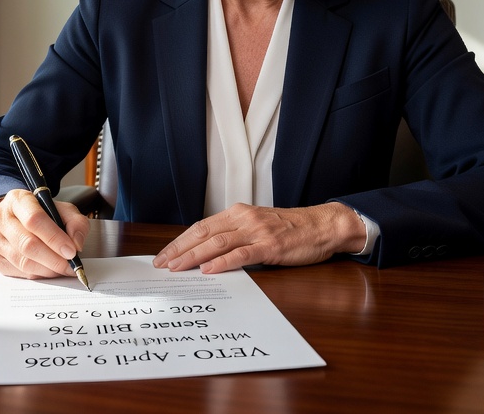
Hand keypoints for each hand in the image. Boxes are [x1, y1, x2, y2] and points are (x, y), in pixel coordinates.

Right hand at [0, 189, 90, 279]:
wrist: (14, 218)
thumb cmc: (40, 214)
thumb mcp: (61, 209)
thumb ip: (75, 222)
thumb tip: (76, 244)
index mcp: (17, 200)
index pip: (34, 219)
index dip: (54, 238)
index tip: (71, 251)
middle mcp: (0, 218)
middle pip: (27, 244)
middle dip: (53, 259)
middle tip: (71, 267)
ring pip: (22, 262)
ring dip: (47, 270)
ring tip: (62, 269)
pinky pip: (17, 272)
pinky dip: (37, 275)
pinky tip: (47, 270)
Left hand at [152, 202, 365, 273]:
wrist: (321, 226)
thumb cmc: (290, 229)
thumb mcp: (257, 226)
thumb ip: (235, 234)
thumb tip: (207, 252)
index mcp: (238, 213)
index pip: (201, 227)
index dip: (179, 241)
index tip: (163, 255)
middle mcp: (244, 219)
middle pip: (203, 234)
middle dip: (179, 250)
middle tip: (161, 265)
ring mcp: (257, 232)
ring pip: (218, 243)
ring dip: (194, 256)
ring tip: (177, 268)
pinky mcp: (270, 246)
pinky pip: (242, 254)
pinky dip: (223, 262)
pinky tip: (209, 270)